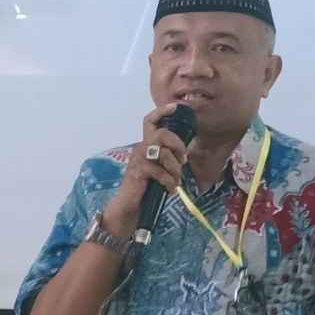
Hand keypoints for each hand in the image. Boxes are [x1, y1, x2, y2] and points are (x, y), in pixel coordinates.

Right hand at [100, 104, 191, 231]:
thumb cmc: (146, 189)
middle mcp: (140, 149)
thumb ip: (168, 159)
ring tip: (176, 181)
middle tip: (183, 161)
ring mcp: (138, 160)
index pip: (149, 121)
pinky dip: (169, 182)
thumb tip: (185, 155)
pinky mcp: (137, 173)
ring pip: (162, 153)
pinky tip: (170, 190)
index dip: (161, 112)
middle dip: (178, 146)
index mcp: (146, 146)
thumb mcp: (159, 170)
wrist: (129, 207)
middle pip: (161, 134)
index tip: (175, 107)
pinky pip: (159, 172)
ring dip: (175, 168)